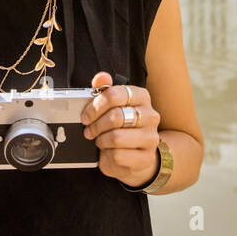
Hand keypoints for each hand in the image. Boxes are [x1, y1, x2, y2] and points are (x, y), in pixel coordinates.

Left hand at [80, 72, 160, 187]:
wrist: (138, 153)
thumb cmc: (123, 126)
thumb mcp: (112, 107)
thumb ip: (105, 90)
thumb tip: (100, 78)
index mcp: (141, 97)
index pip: (115, 94)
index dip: (95, 106)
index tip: (86, 116)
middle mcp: (150, 115)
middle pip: (115, 116)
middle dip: (96, 125)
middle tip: (89, 130)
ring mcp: (151, 137)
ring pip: (116, 137)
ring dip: (101, 140)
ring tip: (99, 140)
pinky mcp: (146, 157)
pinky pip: (118, 155)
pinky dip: (107, 155)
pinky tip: (109, 152)